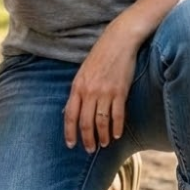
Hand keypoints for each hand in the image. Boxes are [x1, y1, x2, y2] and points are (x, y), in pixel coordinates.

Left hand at [63, 25, 138, 153]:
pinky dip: (117, 128)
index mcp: (77, 86)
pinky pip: (117, 116)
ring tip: (104, 143)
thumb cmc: (100, 55)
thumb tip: (72, 110)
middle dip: (87, 139)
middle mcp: (89, 91)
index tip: (71, 144)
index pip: (70, 115)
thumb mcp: (83, 72)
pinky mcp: (120, 92)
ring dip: (102, 136)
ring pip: (101, 122)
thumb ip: (79, 90)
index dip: (70, 132)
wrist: (118, 41)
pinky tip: (117, 134)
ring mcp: (105, 92)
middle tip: (90, 149)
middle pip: (85, 123)